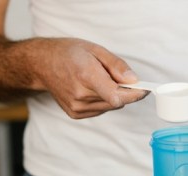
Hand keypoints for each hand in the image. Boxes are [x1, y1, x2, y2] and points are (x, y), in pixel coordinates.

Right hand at [32, 38, 147, 118]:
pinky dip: (102, 101)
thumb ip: (117, 66)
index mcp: (86, 75)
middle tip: (118, 77)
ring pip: (109, 107)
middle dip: (123, 92)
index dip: (134, 94)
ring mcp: (77, 107)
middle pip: (116, 102)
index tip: (144, 90)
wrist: (42, 64)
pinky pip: (100, 110)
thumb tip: (134, 80)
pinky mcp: (76, 114)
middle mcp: (80, 95)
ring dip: (112, 97)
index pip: (117, 96)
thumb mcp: (95, 50)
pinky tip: (91, 89)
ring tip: (99, 80)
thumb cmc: (68, 53)